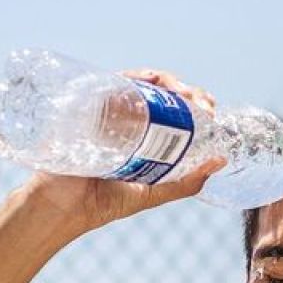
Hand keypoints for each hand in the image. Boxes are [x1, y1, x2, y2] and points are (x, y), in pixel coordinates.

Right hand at [20, 69, 225, 235]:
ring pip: (142, 82)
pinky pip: (114, 80)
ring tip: (184, 93)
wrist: (61, 206)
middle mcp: (128, 119)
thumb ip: (186, 183)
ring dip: (168, 80)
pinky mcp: (90, 104)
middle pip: (162, 93)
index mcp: (145, 137)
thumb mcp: (153, 193)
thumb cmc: (102, 203)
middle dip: (188, 91)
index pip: (175, 112)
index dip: (195, 105)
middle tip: (203, 105)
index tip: (211, 112)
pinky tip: (152, 80)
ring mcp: (109, 109)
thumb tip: (220, 161)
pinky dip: (135, 76)